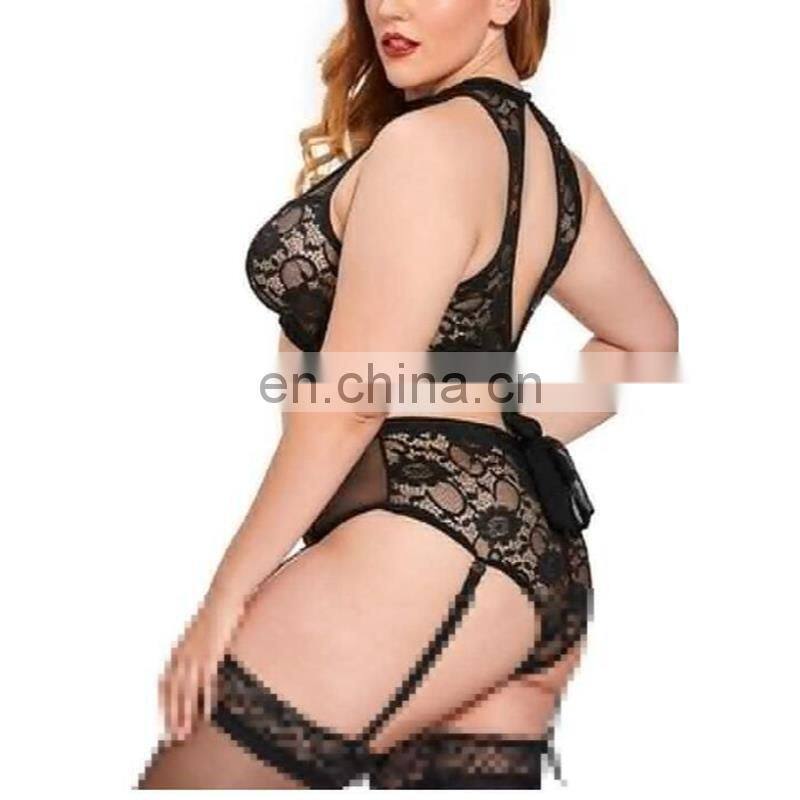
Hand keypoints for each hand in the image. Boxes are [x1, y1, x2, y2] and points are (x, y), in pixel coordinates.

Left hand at [158, 593, 245, 742]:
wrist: (223, 597)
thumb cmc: (214, 613)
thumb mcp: (199, 634)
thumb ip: (194, 650)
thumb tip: (196, 663)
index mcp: (178, 652)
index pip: (165, 685)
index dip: (164, 705)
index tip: (165, 723)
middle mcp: (183, 656)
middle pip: (174, 692)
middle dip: (172, 716)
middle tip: (172, 737)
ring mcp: (197, 656)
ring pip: (187, 691)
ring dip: (185, 714)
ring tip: (185, 732)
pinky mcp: (212, 654)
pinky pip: (207, 682)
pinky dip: (205, 699)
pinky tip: (206, 713)